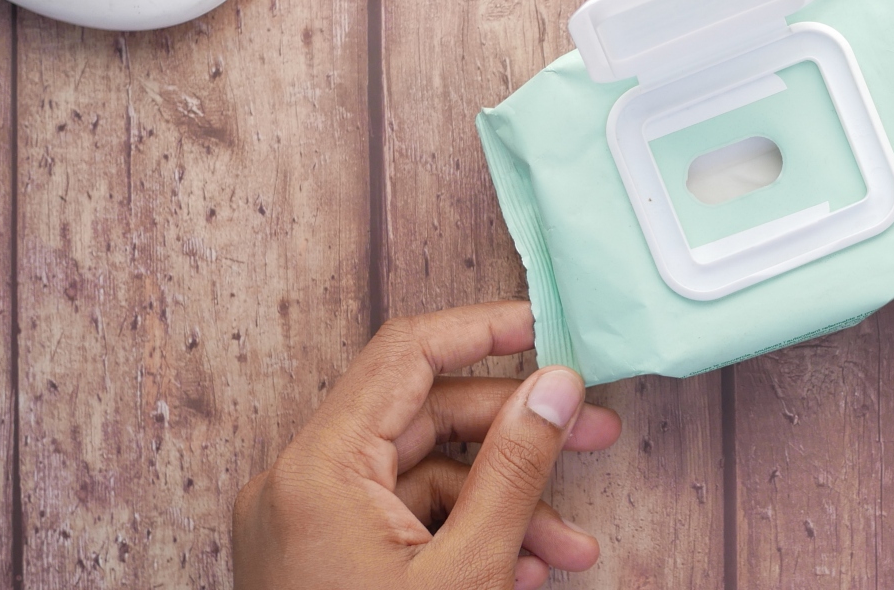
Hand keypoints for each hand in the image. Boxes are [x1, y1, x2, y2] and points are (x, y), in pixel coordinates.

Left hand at [233, 302, 622, 589]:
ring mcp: (305, 526)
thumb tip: (556, 385)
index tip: (549, 329)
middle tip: (595, 437)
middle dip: (515, 433)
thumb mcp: (469, 570)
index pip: (406, 356)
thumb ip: (517, 468)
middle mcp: (298, 485)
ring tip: (572, 546)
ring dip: (505, 503)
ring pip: (422, 479)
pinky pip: (402, 524)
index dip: (484, 331)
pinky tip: (526, 571)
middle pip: (423, 418)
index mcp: (318, 469)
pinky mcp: (320, 563)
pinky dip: (465, 537)